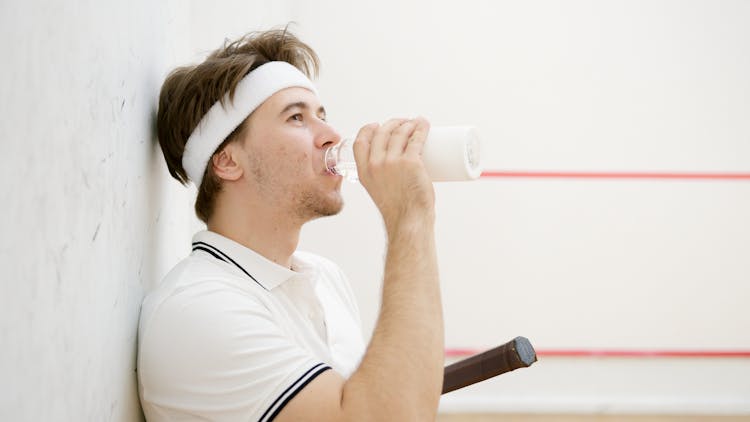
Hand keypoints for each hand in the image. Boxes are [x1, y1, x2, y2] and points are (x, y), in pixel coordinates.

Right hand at [353, 117, 434, 232]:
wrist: (408, 221)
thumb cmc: (397, 210)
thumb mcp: (378, 191)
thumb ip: (381, 178)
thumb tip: (395, 169)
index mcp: (364, 171)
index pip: (360, 142)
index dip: (368, 129)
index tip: (377, 125)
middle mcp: (375, 164)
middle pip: (382, 132)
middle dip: (394, 122)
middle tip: (404, 123)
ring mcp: (392, 162)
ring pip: (400, 132)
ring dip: (409, 123)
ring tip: (417, 123)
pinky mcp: (411, 162)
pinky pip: (416, 139)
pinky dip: (421, 128)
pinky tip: (424, 124)